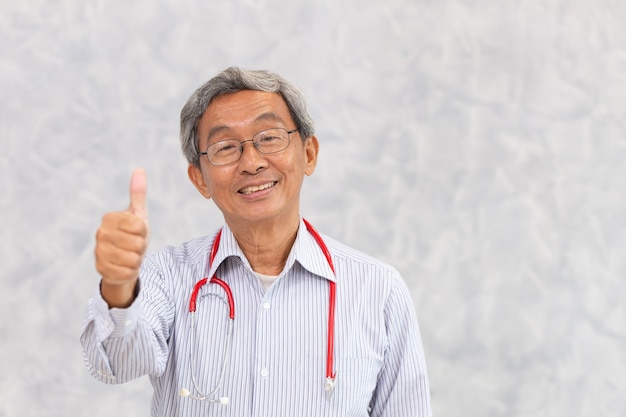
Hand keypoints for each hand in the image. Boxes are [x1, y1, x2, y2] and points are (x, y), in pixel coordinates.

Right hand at [95, 168, 148, 307]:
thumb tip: (139, 169)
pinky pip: (127, 272)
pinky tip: (124, 266)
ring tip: (130, 255)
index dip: (143, 232)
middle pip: (137, 243)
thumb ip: (138, 193)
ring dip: (137, 259)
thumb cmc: (132, 235)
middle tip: (134, 246)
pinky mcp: (101, 270)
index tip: (137, 232)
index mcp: (109, 218)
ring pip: (133, 259)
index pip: (139, 226)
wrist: (124, 261)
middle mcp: (100, 233)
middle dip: (141, 247)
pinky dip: (131, 271)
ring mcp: (98, 252)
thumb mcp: (138, 214)